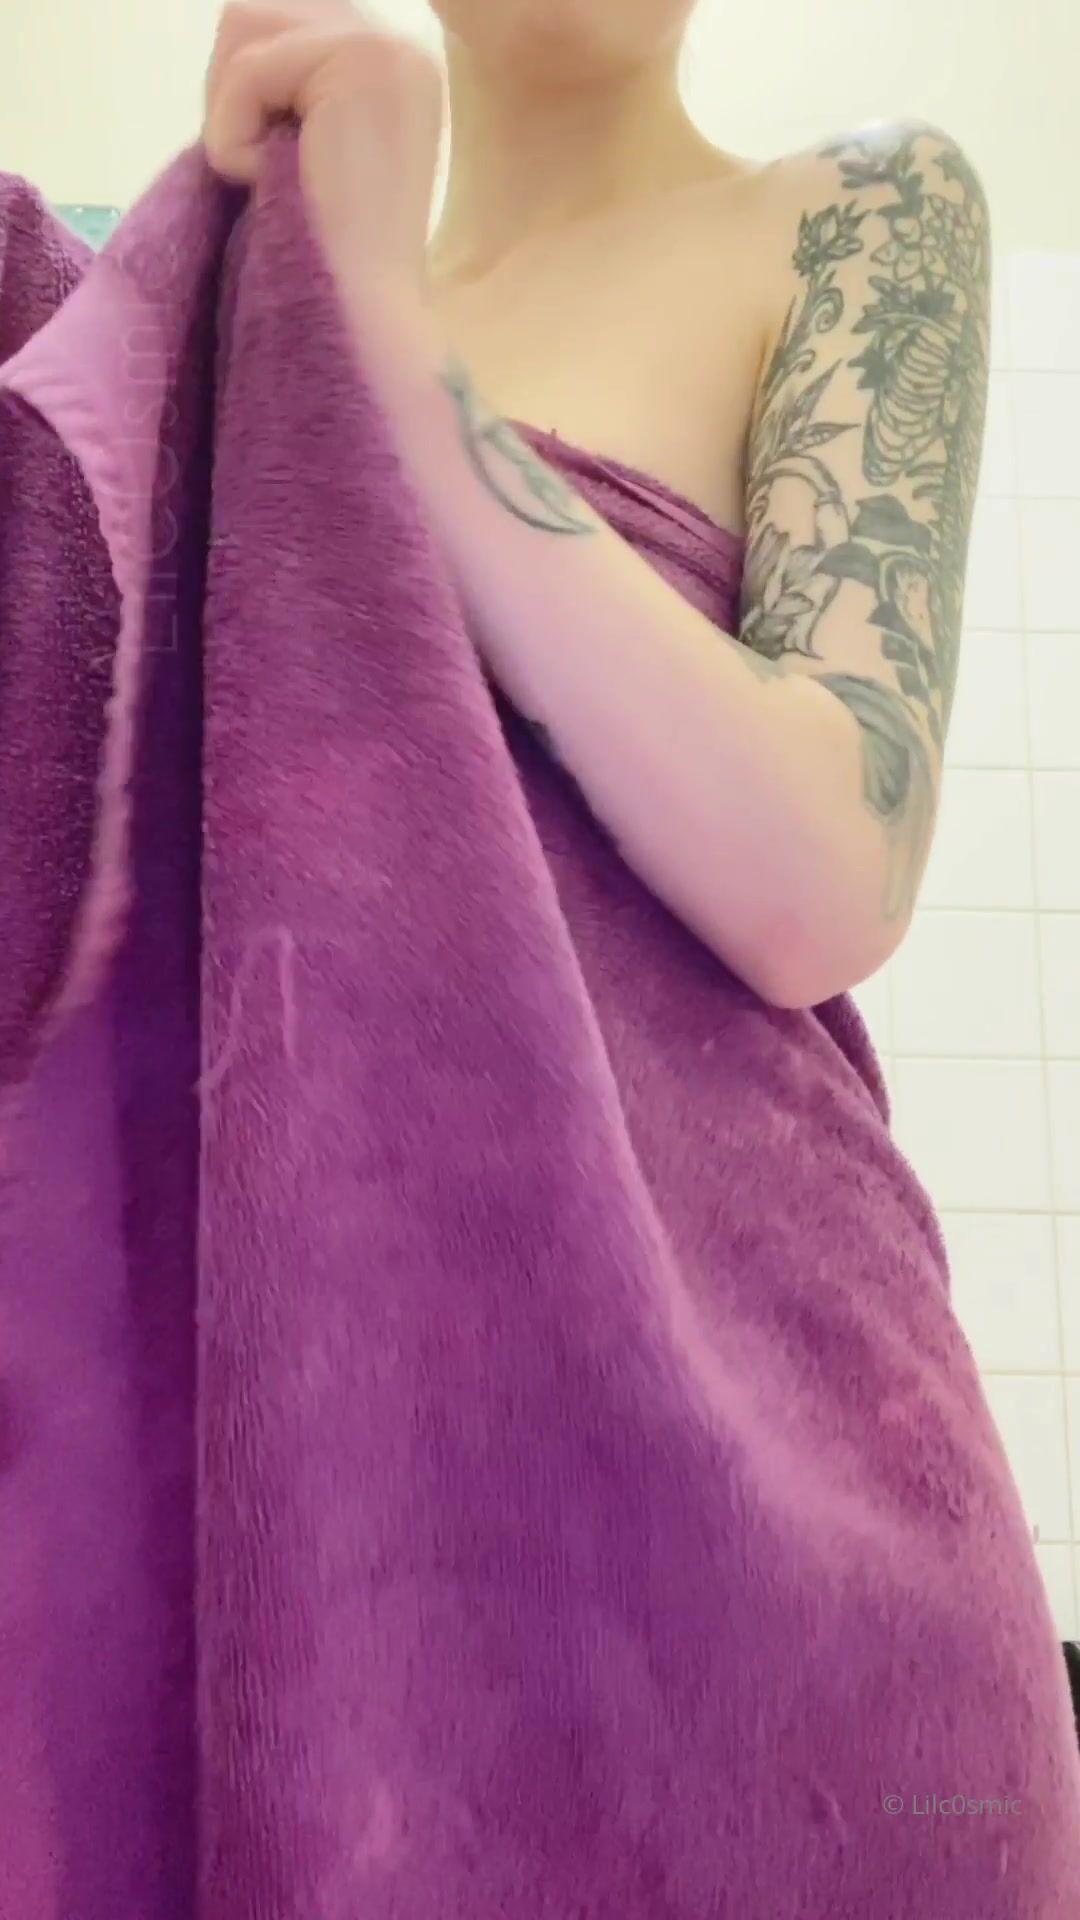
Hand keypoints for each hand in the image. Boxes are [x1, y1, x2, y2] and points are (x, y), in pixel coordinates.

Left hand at [202, 1, 444, 297]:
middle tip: (256, 172)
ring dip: (230, 112)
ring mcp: (390, 50)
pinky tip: (270, 184)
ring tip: (267, 177)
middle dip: (231, 91)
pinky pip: (248, 69)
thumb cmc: (320, 262)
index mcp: (394, 71)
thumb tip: (234, 39)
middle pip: (257, 11)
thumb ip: (287, 91)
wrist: (355, 320)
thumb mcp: (304, 153)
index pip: (282, 25)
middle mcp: (404, 48)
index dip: (244, 92)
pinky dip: (234, 134)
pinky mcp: (363, 62)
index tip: (263, 168)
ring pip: (246, 23)